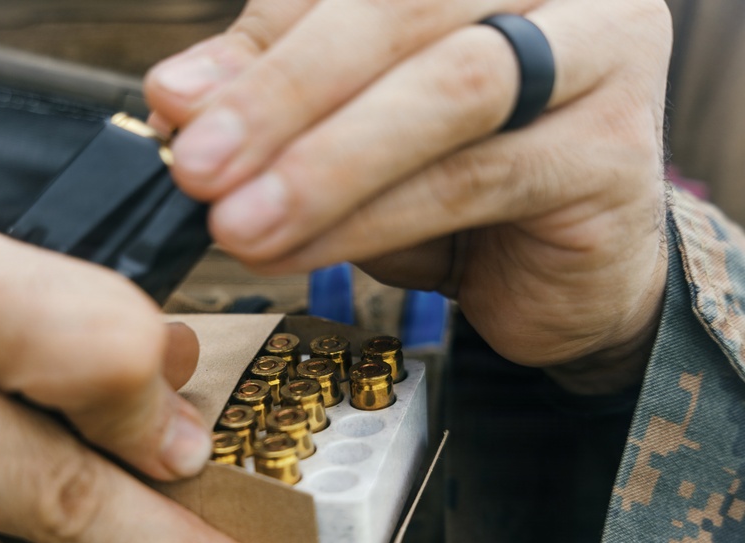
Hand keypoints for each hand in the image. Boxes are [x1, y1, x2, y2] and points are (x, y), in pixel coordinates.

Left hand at [146, 0, 671, 391]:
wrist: (563, 271)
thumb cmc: (454, 179)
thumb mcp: (353, 123)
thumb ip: (278, 92)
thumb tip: (179, 96)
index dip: (262, 49)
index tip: (176, 108)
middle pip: (402, 13)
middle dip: (283, 96)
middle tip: (199, 166)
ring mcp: (600, 58)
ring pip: (446, 94)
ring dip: (324, 165)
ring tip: (239, 223)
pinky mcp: (612, 154)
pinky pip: (474, 179)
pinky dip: (372, 218)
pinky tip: (301, 250)